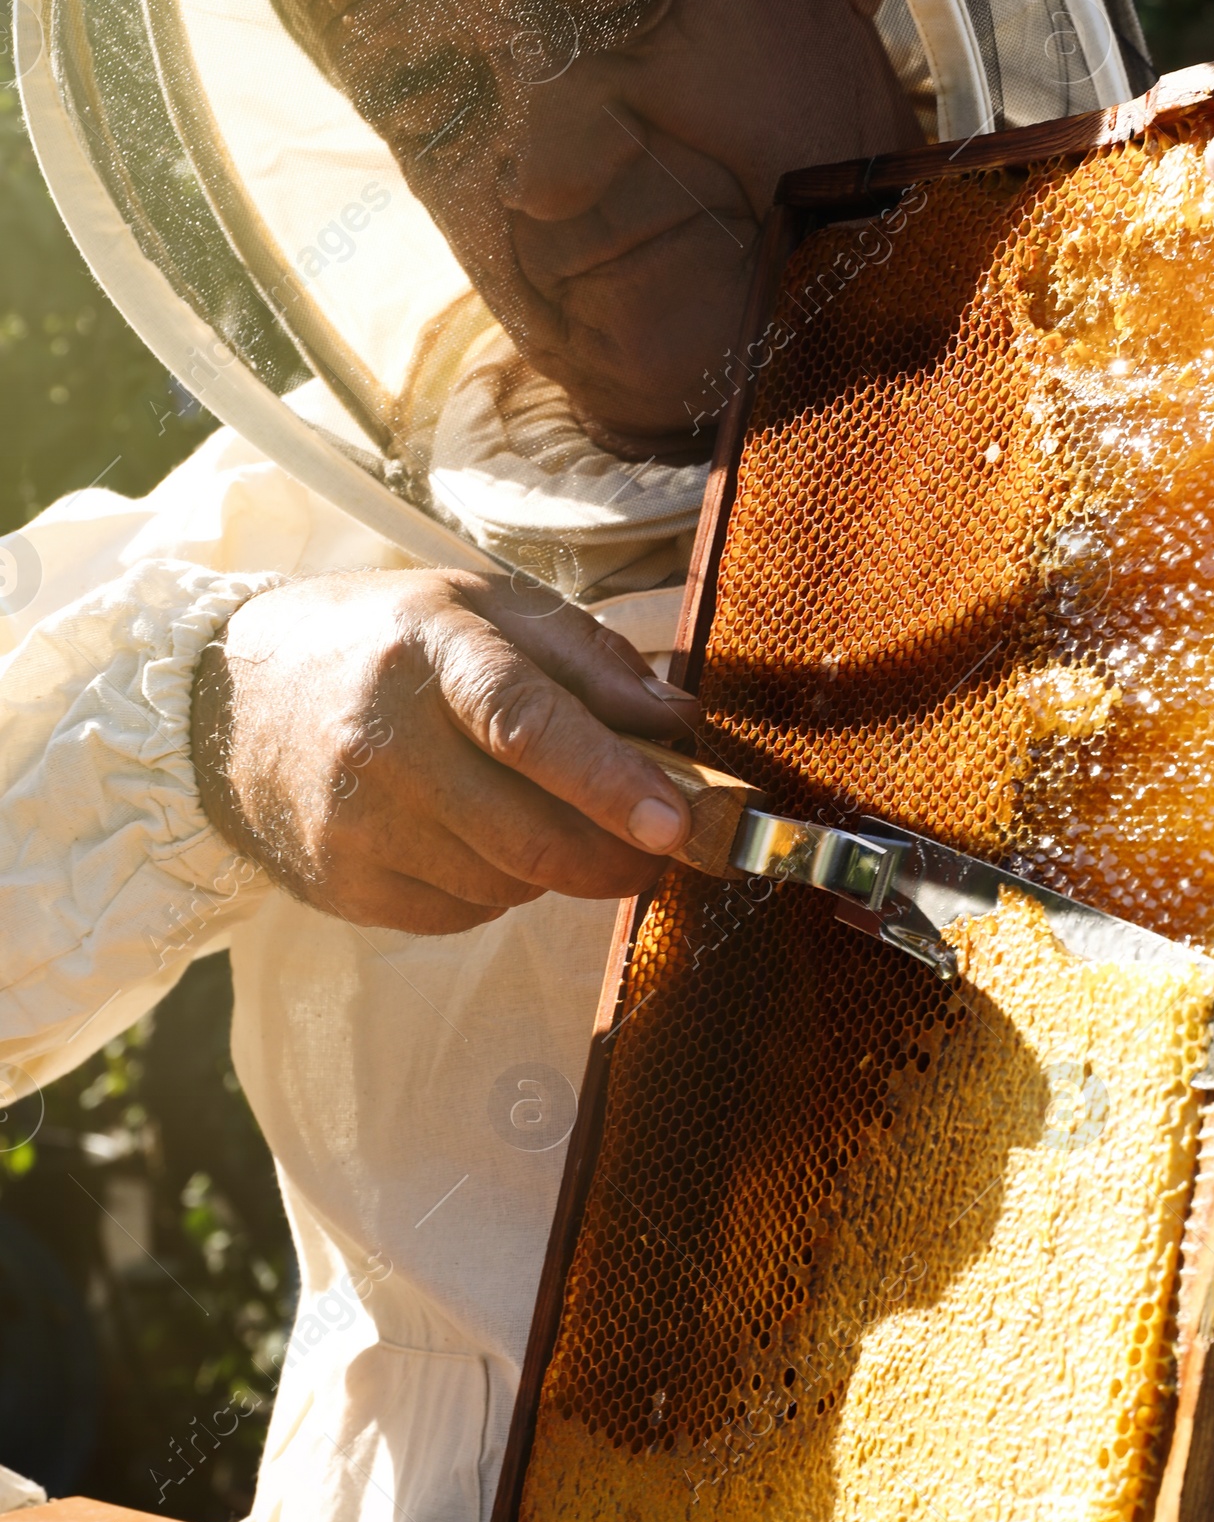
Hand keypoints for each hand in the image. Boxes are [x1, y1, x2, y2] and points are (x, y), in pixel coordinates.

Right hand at [192, 568, 700, 931]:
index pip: (527, 724)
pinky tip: (479, 841)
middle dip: (616, 854)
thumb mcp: (480, 607)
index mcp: (429, 650)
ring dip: (556, 866)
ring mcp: (356, 823)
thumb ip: (590, 659)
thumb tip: (681, 722)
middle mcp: (383, 741)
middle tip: (660, 845)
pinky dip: (499, 890)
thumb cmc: (380, 644)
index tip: (674, 820)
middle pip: (529, 832)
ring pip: (507, 883)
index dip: (609, 779)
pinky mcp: (343, 883)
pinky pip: (464, 913)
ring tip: (544, 816)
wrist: (225, 700)